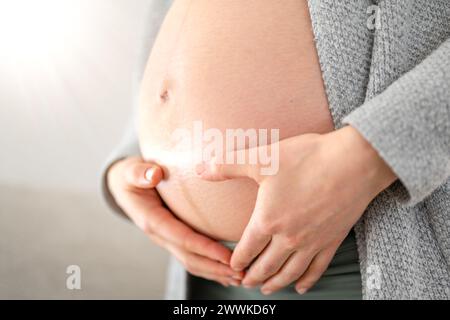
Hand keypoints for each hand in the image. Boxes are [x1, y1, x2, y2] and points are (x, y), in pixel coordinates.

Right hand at [107, 156, 242, 286]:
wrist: (125, 186)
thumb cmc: (131, 176)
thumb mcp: (131, 171)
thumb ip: (140, 172)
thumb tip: (154, 174)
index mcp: (152, 220)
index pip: (182, 238)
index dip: (205, 248)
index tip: (227, 256)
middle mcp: (160, 235)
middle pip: (190, 258)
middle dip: (215, 268)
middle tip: (242, 273)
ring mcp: (168, 240)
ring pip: (192, 262)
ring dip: (216, 272)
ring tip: (240, 277)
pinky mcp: (175, 239)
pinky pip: (193, 257)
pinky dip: (211, 267)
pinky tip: (228, 273)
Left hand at [196, 126, 395, 293]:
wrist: (354, 162)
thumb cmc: (307, 158)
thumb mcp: (262, 158)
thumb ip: (227, 165)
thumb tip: (200, 168)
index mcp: (268, 221)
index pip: (246, 250)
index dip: (236, 261)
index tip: (232, 267)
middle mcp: (289, 238)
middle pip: (266, 267)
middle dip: (252, 277)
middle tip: (244, 282)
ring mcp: (312, 243)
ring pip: (289, 273)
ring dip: (275, 283)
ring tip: (267, 289)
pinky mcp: (332, 241)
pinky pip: (317, 269)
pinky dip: (307, 281)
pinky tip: (301, 286)